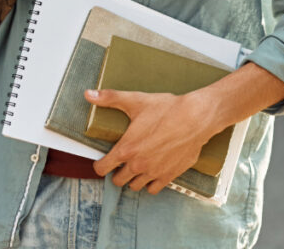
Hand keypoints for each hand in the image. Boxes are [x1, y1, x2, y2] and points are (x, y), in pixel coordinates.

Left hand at [87, 89, 217, 194]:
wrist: (196, 118)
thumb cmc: (167, 109)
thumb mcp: (136, 101)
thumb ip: (110, 98)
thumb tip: (88, 94)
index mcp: (126, 149)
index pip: (102, 169)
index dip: (100, 165)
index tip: (103, 160)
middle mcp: (137, 165)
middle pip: (117, 180)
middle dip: (117, 172)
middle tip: (123, 161)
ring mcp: (153, 172)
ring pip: (134, 186)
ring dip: (133, 178)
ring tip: (137, 166)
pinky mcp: (168, 176)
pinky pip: (153, 189)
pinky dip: (150, 183)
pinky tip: (152, 171)